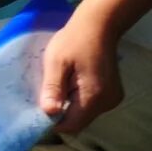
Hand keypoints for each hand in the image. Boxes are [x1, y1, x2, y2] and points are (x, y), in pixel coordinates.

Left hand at [39, 13, 125, 139]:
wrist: (99, 25)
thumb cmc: (74, 40)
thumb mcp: (56, 62)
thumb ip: (52, 88)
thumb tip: (48, 113)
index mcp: (94, 97)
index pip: (71, 125)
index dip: (53, 122)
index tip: (38, 111)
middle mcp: (107, 103)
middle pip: (78, 122)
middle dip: (61, 114)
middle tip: (46, 95)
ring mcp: (112, 99)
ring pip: (84, 115)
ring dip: (70, 107)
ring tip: (59, 86)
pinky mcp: (113, 94)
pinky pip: (91, 106)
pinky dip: (79, 101)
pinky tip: (71, 84)